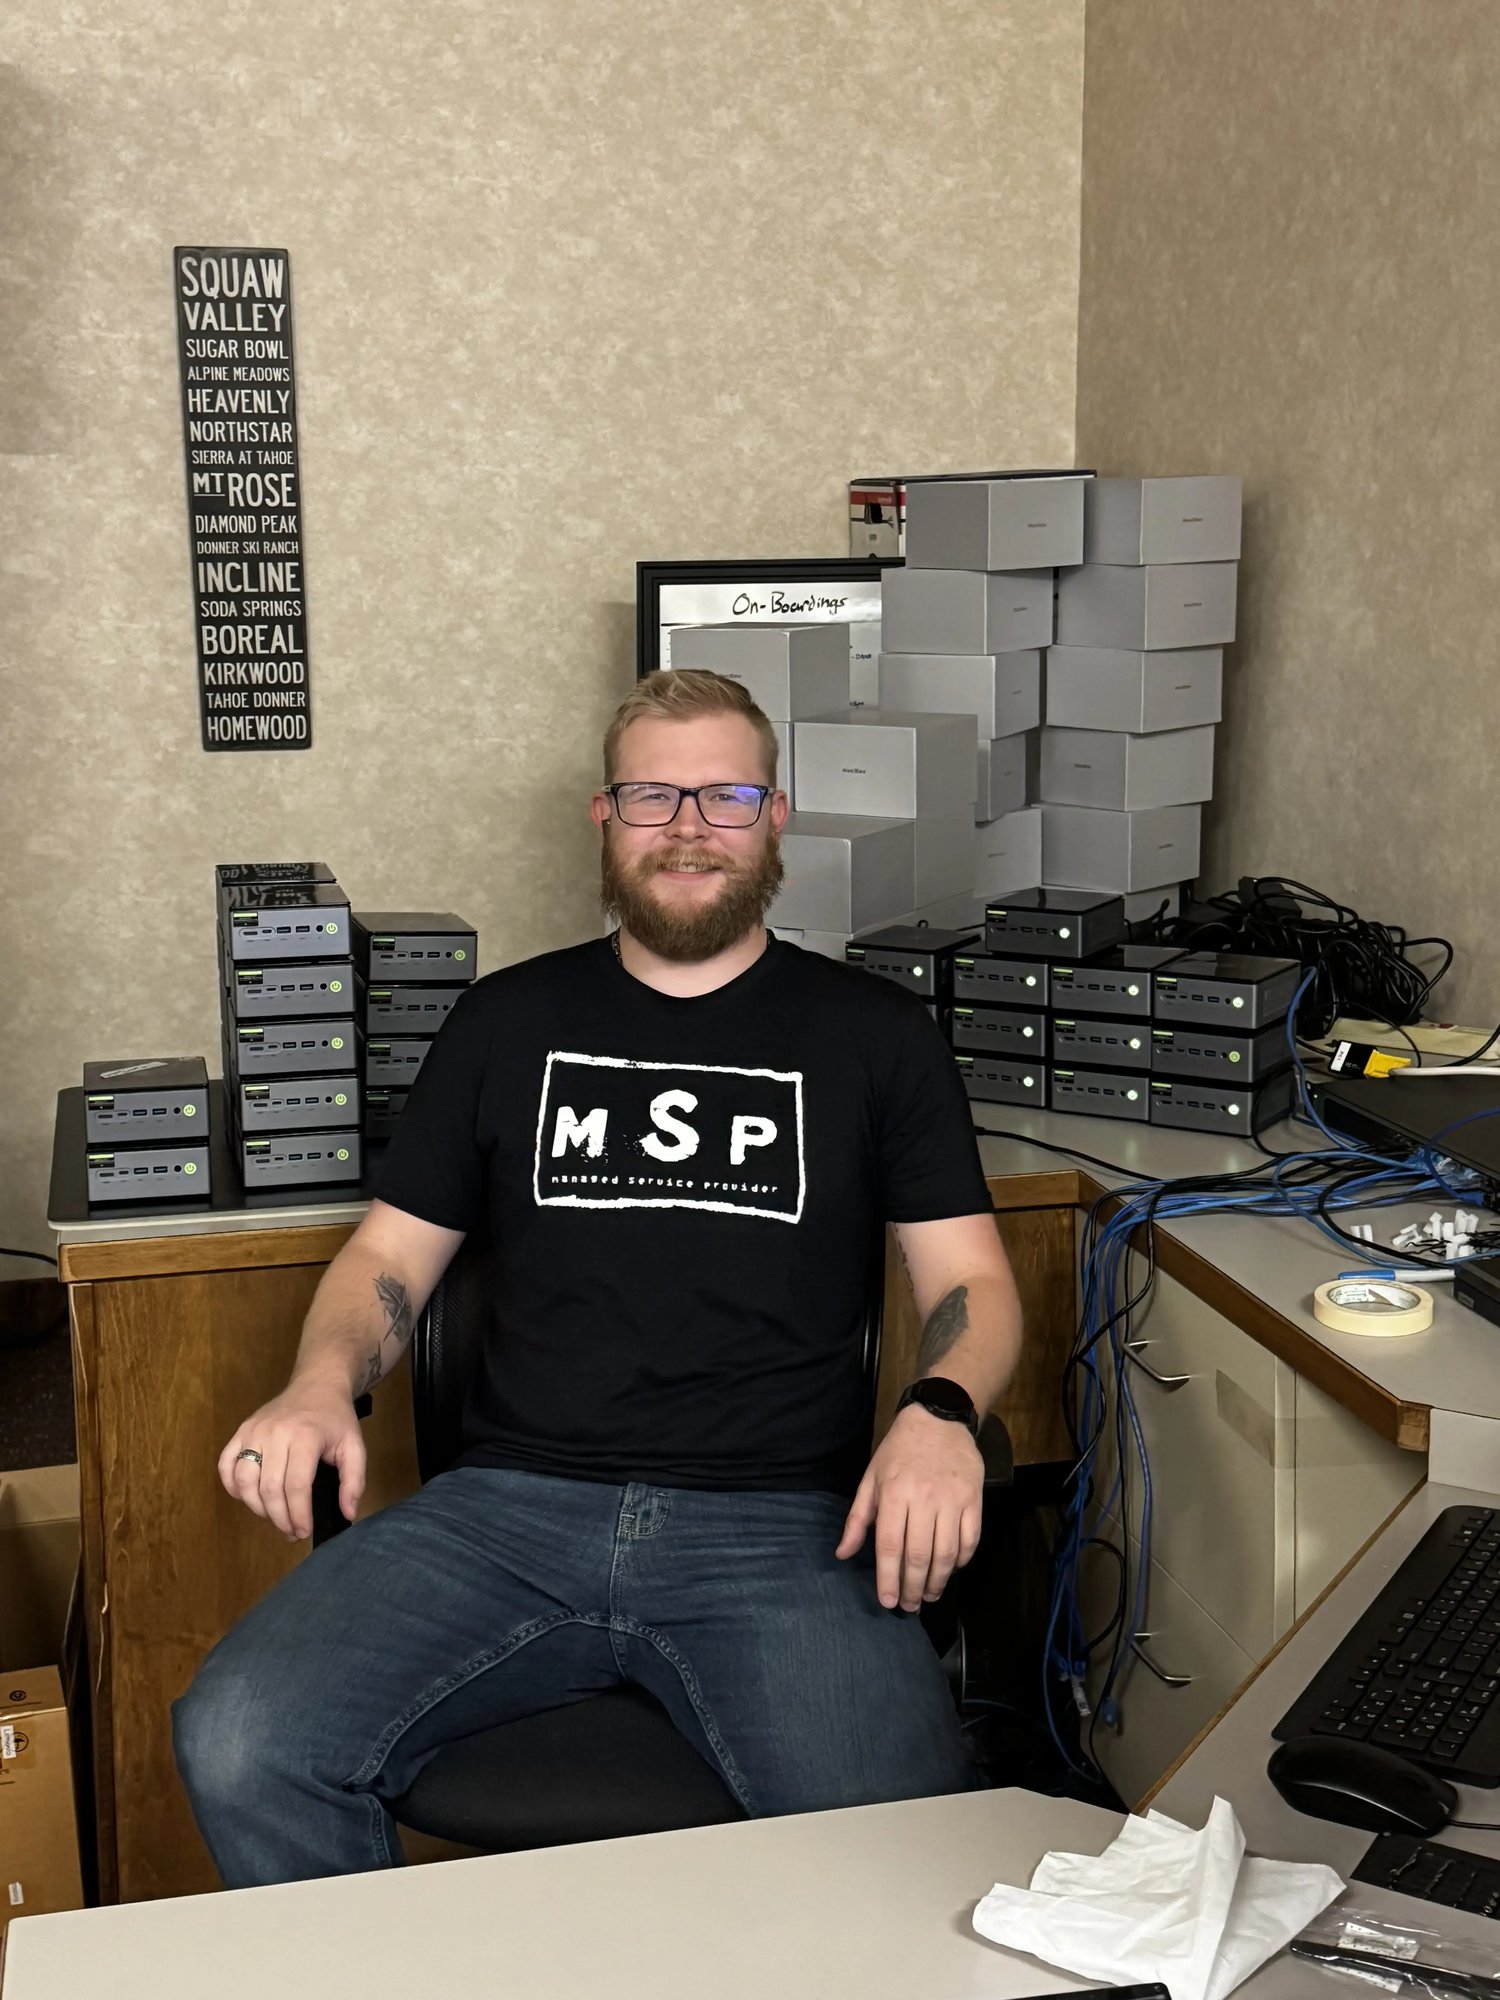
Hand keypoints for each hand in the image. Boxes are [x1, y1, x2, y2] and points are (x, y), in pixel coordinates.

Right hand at [218, 1375, 366, 1541]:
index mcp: (305, 1436)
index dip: (298, 1515)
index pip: (296, 1486)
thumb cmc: (335, 1419)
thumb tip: (348, 1514)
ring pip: (244, 1481)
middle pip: (269, 1488)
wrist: (316, 1385)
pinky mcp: (240, 1431)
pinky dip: (233, 1488)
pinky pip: (226, 1466)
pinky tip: (250, 1498)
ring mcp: (253, 1431)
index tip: (304, 1531)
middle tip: (292, 1532)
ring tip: (275, 1517)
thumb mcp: (354, 1446)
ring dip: (257, 1508)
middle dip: (280, 1518)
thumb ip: (354, 1481)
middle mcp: (275, 1433)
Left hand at [836, 1405, 982, 1611]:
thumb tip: (842, 1554)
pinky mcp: (974, 1499)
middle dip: (912, 1587)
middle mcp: (924, 1498)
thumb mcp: (871, 1479)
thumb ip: (857, 1519)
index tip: (888, 1601)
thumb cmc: (899, 1451)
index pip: (889, 1546)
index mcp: (894, 1493)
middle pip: (918, 1555)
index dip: (888, 1578)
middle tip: (910, 1606)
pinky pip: (970, 1540)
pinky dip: (961, 1561)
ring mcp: (952, 1499)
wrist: (938, 1419)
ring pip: (946, 1553)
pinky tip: (950, 1570)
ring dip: (937, 1581)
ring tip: (929, 1595)